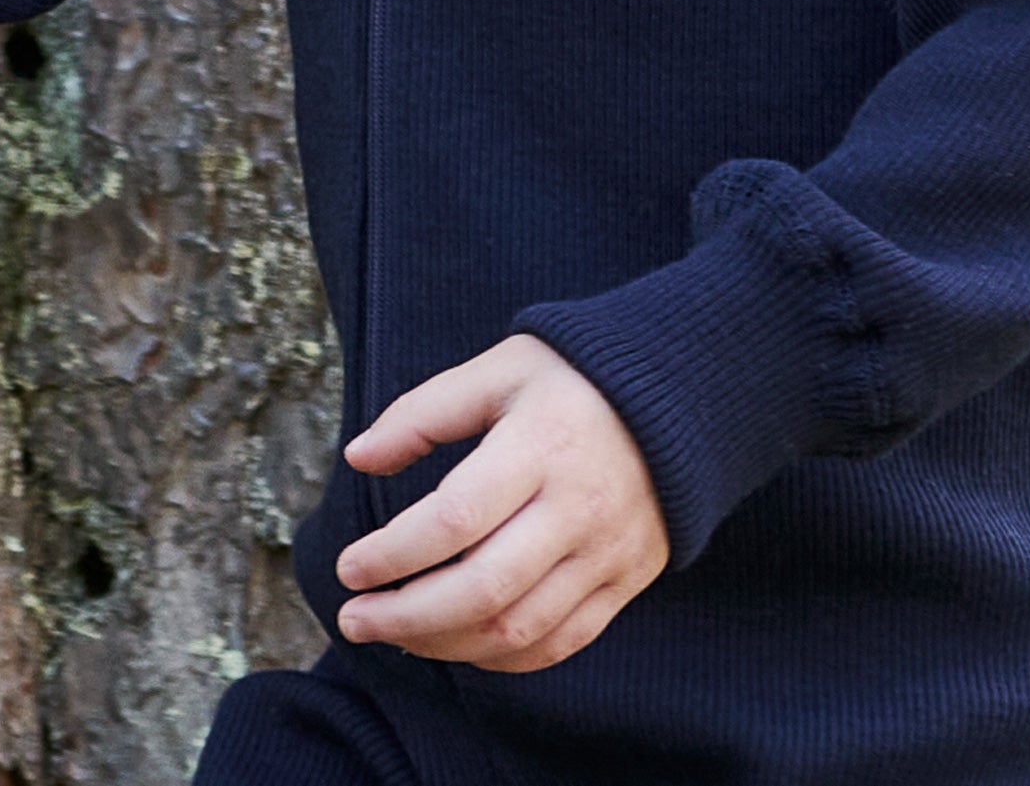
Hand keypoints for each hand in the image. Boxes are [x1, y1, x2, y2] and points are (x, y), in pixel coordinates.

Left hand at [334, 332, 668, 671]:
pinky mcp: (625, 582)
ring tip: (395, 633)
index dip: (392, 554)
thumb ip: (425, 412)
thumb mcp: (500, 369)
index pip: (454, 519)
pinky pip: (559, 645)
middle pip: (483, 591)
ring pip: (516, 631)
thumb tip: (358, 456)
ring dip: (443, 645)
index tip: (348, 566)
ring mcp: (606, 553)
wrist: (681, 396)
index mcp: (542, 445)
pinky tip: (458, 643)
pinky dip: (500, 658)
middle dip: (405, 617)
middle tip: (354, 618)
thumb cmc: (575, 377)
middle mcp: (577, 508)